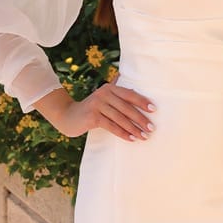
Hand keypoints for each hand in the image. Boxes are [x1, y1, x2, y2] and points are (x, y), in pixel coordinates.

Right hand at [35, 82, 155, 140]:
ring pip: (120, 118)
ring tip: (144, 136)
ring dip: (134, 128)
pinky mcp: (92, 116)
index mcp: (109, 88)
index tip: (154, 110)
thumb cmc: (91, 108)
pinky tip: (131, 139)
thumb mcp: (103, 97)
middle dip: (140, 119)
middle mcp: (103, 93)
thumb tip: (132, 83)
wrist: (68, 116)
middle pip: (126, 107)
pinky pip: (111, 126)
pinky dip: (123, 133)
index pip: (129, 94)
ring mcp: (97, 104)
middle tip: (151, 128)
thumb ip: (116, 90)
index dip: (142, 101)